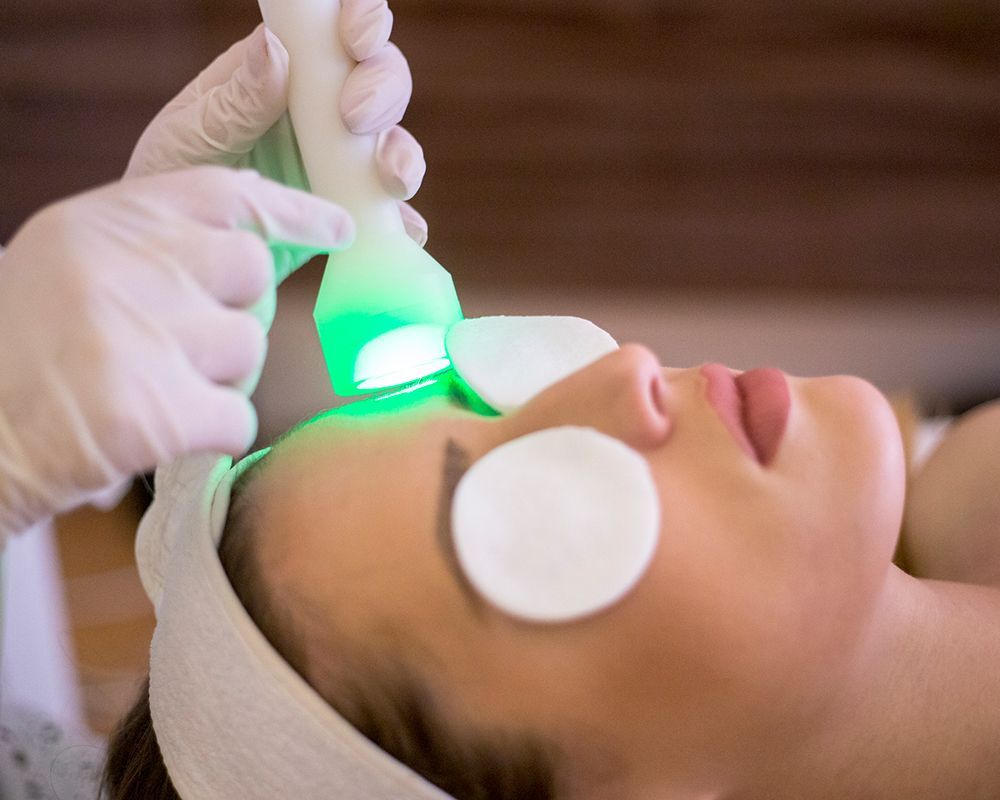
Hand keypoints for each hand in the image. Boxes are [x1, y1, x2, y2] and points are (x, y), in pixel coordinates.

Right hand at [0, 168, 352, 536]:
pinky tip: (162, 432)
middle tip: (182, 343)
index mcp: (101, 222)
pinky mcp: (156, 410)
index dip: (292, 211)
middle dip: (235, 310)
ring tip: (155, 389)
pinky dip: (213, 432)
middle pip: (251, 271)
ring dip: (222, 377)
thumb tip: (264, 219)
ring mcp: (141, 335)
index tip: (337, 228)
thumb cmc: (29, 353)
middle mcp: (124, 265)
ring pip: (250, 346)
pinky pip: (239, 416)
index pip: (226, 193)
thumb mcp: (77, 263)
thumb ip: (159, 239)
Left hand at [126, 1, 427, 247]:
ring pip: (395, 143)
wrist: (178, 254)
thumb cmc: (173, 181)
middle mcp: (324, 112)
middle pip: (381, 81)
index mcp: (285, 73)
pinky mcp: (350, 214)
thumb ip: (236, 100)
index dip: (362, 20)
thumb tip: (275, 50)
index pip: (335, 31)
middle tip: (356, 119)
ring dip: (402, 155)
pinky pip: (389, 213)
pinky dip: (401, 220)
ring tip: (389, 178)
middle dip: (382, 91)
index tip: (355, 39)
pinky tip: (399, 228)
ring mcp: (342, 164)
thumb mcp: (190, 135)